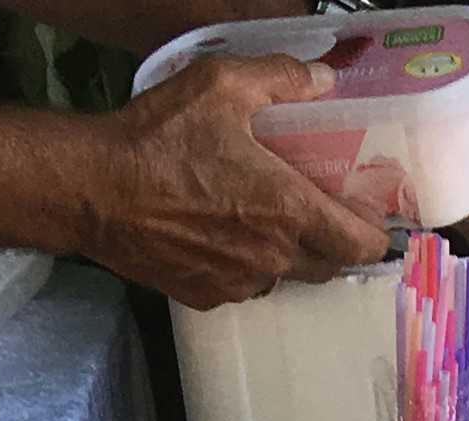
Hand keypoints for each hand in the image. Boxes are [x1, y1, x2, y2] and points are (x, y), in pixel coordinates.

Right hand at [90, 54, 391, 309]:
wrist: (95, 191)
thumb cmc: (160, 138)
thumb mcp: (222, 86)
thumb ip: (282, 78)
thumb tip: (325, 75)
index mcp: (287, 211)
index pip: (357, 245)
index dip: (373, 235)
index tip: (372, 219)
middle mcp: (272, 259)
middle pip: (327, 267)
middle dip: (333, 243)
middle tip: (324, 212)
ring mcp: (238, 284)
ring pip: (283, 277)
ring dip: (287, 254)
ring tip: (267, 220)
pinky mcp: (205, 297)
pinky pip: (242, 286)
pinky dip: (245, 265)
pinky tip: (224, 235)